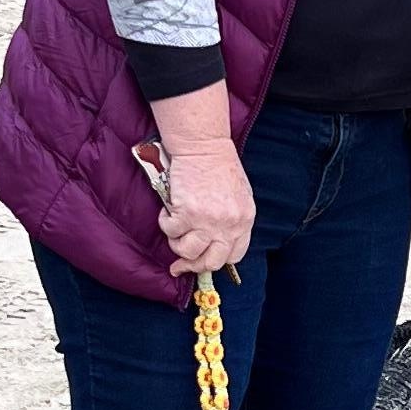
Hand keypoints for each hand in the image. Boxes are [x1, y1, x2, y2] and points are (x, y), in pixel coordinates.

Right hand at [154, 140, 252, 279]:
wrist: (204, 145)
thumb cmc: (220, 165)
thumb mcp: (239, 196)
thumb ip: (232, 219)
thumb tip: (216, 241)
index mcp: (244, 220)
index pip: (234, 255)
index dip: (217, 259)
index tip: (205, 259)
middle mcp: (228, 225)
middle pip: (211, 262)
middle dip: (194, 265)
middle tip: (181, 263)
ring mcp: (207, 221)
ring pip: (188, 251)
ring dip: (177, 244)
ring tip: (175, 231)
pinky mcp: (186, 213)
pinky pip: (171, 231)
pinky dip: (166, 223)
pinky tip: (168, 212)